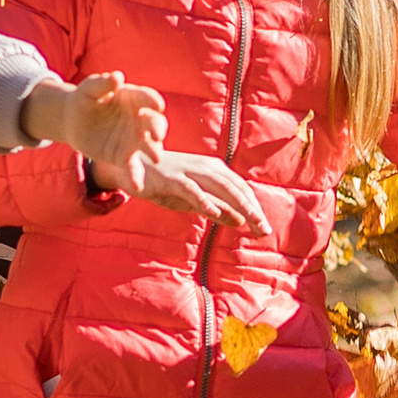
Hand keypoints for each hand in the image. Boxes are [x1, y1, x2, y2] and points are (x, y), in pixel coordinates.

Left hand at [23, 72, 166, 178]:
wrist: (73, 121)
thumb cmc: (84, 99)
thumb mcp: (89, 89)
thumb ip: (102, 82)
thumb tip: (117, 77)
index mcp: (133, 98)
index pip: (147, 98)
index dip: (153, 100)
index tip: (157, 104)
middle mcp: (139, 119)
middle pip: (155, 122)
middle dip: (158, 127)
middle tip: (156, 134)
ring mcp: (134, 139)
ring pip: (149, 145)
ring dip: (154, 151)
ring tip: (156, 158)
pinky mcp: (124, 157)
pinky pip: (133, 167)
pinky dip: (136, 176)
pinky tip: (137, 186)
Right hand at [98, 148, 263, 228]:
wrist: (132, 167)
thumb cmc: (165, 183)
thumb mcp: (194, 199)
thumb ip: (216, 208)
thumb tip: (241, 221)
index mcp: (215, 170)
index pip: (241, 189)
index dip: (255, 208)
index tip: (264, 229)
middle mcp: (206, 167)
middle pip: (236, 189)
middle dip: (252, 209)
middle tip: (264, 230)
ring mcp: (190, 171)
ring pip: (220, 187)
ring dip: (238, 205)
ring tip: (251, 221)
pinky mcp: (172, 178)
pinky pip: (192, 191)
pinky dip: (205, 201)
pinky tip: (216, 214)